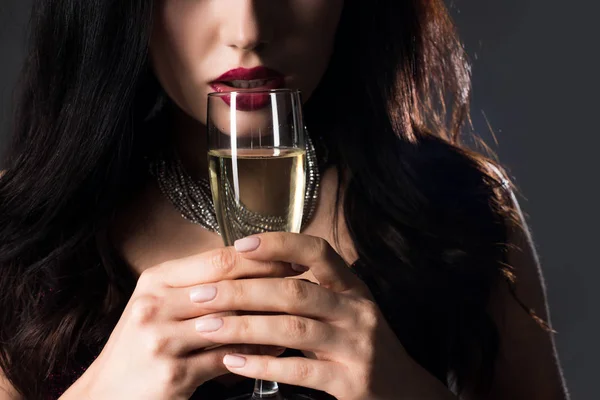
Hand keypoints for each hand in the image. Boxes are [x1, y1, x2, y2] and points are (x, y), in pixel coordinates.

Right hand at [62, 247, 303, 399]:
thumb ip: (196, 285)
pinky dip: (254, 354)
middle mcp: (155, 305)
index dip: (259, 258)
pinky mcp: (172, 374)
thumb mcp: (158, 304)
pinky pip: (226, 359)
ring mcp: (161, 340)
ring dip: (269, 320)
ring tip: (297, 316)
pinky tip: (274, 350)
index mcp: (156, 280)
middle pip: (228, 287)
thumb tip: (248, 269)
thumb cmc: (140, 345)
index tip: (289, 258)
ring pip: (232, 323)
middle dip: (271, 284)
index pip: (218, 260)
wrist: (106, 393)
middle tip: (303, 283)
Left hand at [190, 232, 409, 399]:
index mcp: (352, 287)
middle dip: (243, 291)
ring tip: (206, 326)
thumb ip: (309, 292)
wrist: (402, 390)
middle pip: (295, 292)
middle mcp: (357, 310)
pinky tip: (232, 362)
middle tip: (201, 294)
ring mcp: (356, 347)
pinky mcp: (350, 381)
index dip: (279, 244)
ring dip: (244, 327)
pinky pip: (299, 372)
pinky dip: (263, 365)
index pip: (318, 252)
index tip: (240, 245)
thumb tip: (250, 272)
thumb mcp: (344, 309)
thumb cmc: (359, 343)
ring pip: (293, 330)